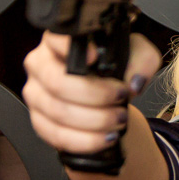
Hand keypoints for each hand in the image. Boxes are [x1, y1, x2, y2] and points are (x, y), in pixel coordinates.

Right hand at [22, 30, 161, 154]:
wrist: (108, 97)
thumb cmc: (115, 70)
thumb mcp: (136, 56)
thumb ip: (142, 60)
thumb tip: (133, 82)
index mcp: (57, 42)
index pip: (54, 39)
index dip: (70, 48)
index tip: (95, 56)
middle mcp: (40, 65)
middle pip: (58, 83)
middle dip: (96, 95)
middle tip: (120, 98)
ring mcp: (36, 95)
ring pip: (59, 112)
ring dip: (96, 120)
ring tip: (118, 119)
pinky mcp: (40, 122)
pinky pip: (57, 136)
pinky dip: (86, 140)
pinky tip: (105, 136)